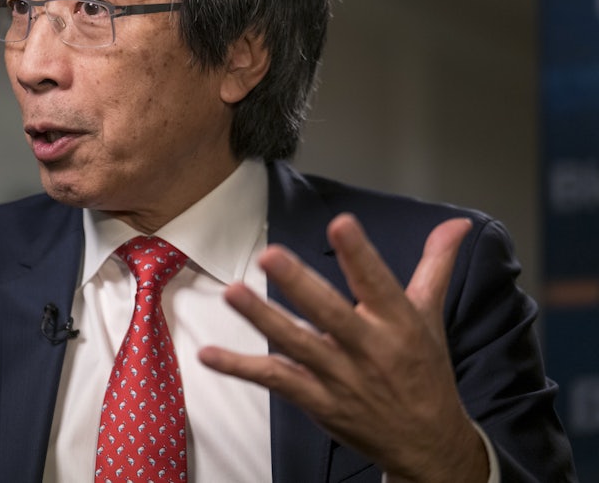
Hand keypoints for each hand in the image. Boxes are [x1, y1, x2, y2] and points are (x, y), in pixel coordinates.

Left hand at [199, 214, 487, 482]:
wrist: (428, 444)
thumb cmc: (424, 371)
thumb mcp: (431, 315)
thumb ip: (436, 264)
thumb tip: (457, 223)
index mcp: (398, 322)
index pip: (377, 282)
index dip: (359, 254)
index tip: (341, 224)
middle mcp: (368, 348)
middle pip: (330, 312)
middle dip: (300, 283)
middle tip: (271, 255)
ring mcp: (340, 378)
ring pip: (297, 344)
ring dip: (263, 318)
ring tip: (233, 292)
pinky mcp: (318, 401)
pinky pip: (275, 380)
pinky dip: (241, 368)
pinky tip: (210, 355)